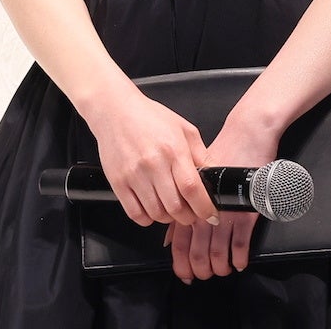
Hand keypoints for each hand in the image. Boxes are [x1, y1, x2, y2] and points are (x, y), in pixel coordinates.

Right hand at [87, 87, 217, 230]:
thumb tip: (215, 176)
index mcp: (174, 150)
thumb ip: (201, 154)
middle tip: (192, 214)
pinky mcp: (118, 183)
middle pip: (175, 206)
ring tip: (173, 210)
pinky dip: (147, 219)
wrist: (116, 111)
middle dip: (188, 217)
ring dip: (169, 218)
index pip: (191, 188)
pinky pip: (135, 213)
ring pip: (156, 213)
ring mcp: (133, 175)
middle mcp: (153, 164)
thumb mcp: (184, 129)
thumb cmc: (151, 118)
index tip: (211, 215)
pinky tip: (153, 209)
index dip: (204, 207)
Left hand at [167, 101, 282, 281]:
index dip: (181, 263)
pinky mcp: (246, 211)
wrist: (247, 134)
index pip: (179, 241)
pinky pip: (240, 244)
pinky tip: (240, 263)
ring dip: (220, 267)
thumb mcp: (195, 176)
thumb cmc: (223, 152)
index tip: (184, 274)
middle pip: (197, 252)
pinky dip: (239, 257)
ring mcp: (225, 212)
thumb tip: (169, 236)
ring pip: (217, 252)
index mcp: (190, 203)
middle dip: (200, 270)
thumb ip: (182, 205)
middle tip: (204, 275)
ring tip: (224, 270)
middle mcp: (204, 211)